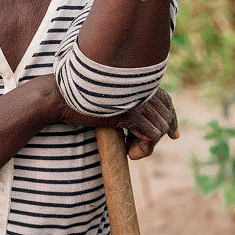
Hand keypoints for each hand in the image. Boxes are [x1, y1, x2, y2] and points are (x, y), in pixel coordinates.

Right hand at [57, 87, 177, 158]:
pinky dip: (144, 150)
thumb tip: (141, 120)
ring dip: (148, 146)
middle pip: (167, 116)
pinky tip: (128, 154)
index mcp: (137, 81)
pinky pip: (152, 137)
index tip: (174, 136)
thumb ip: (126, 102)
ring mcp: (137, 99)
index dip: (173, 119)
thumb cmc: (78, 99)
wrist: (60, 97)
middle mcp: (141, 88)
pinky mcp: (130, 113)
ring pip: (161, 129)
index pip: (167, 100)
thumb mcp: (108, 98)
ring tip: (128, 150)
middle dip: (160, 135)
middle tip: (137, 148)